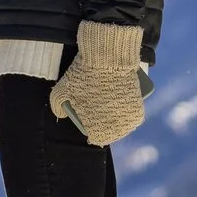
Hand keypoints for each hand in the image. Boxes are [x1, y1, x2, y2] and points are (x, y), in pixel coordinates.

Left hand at [50, 21, 145, 146]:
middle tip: (100, 111)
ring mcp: (129, 120)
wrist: (108, 59)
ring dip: (118, 120)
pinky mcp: (139, 108)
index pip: (96, 137)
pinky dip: (128, 113)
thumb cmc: (83, 77)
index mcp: (98, 131)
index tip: (90, 119)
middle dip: (105, 124)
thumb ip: (57, 107)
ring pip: (123, 125)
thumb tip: (61, 114)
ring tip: (111, 108)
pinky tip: (121, 106)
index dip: (92, 128)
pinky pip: (133, 116)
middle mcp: (116, 130)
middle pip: (111, 132)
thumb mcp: (61, 92)